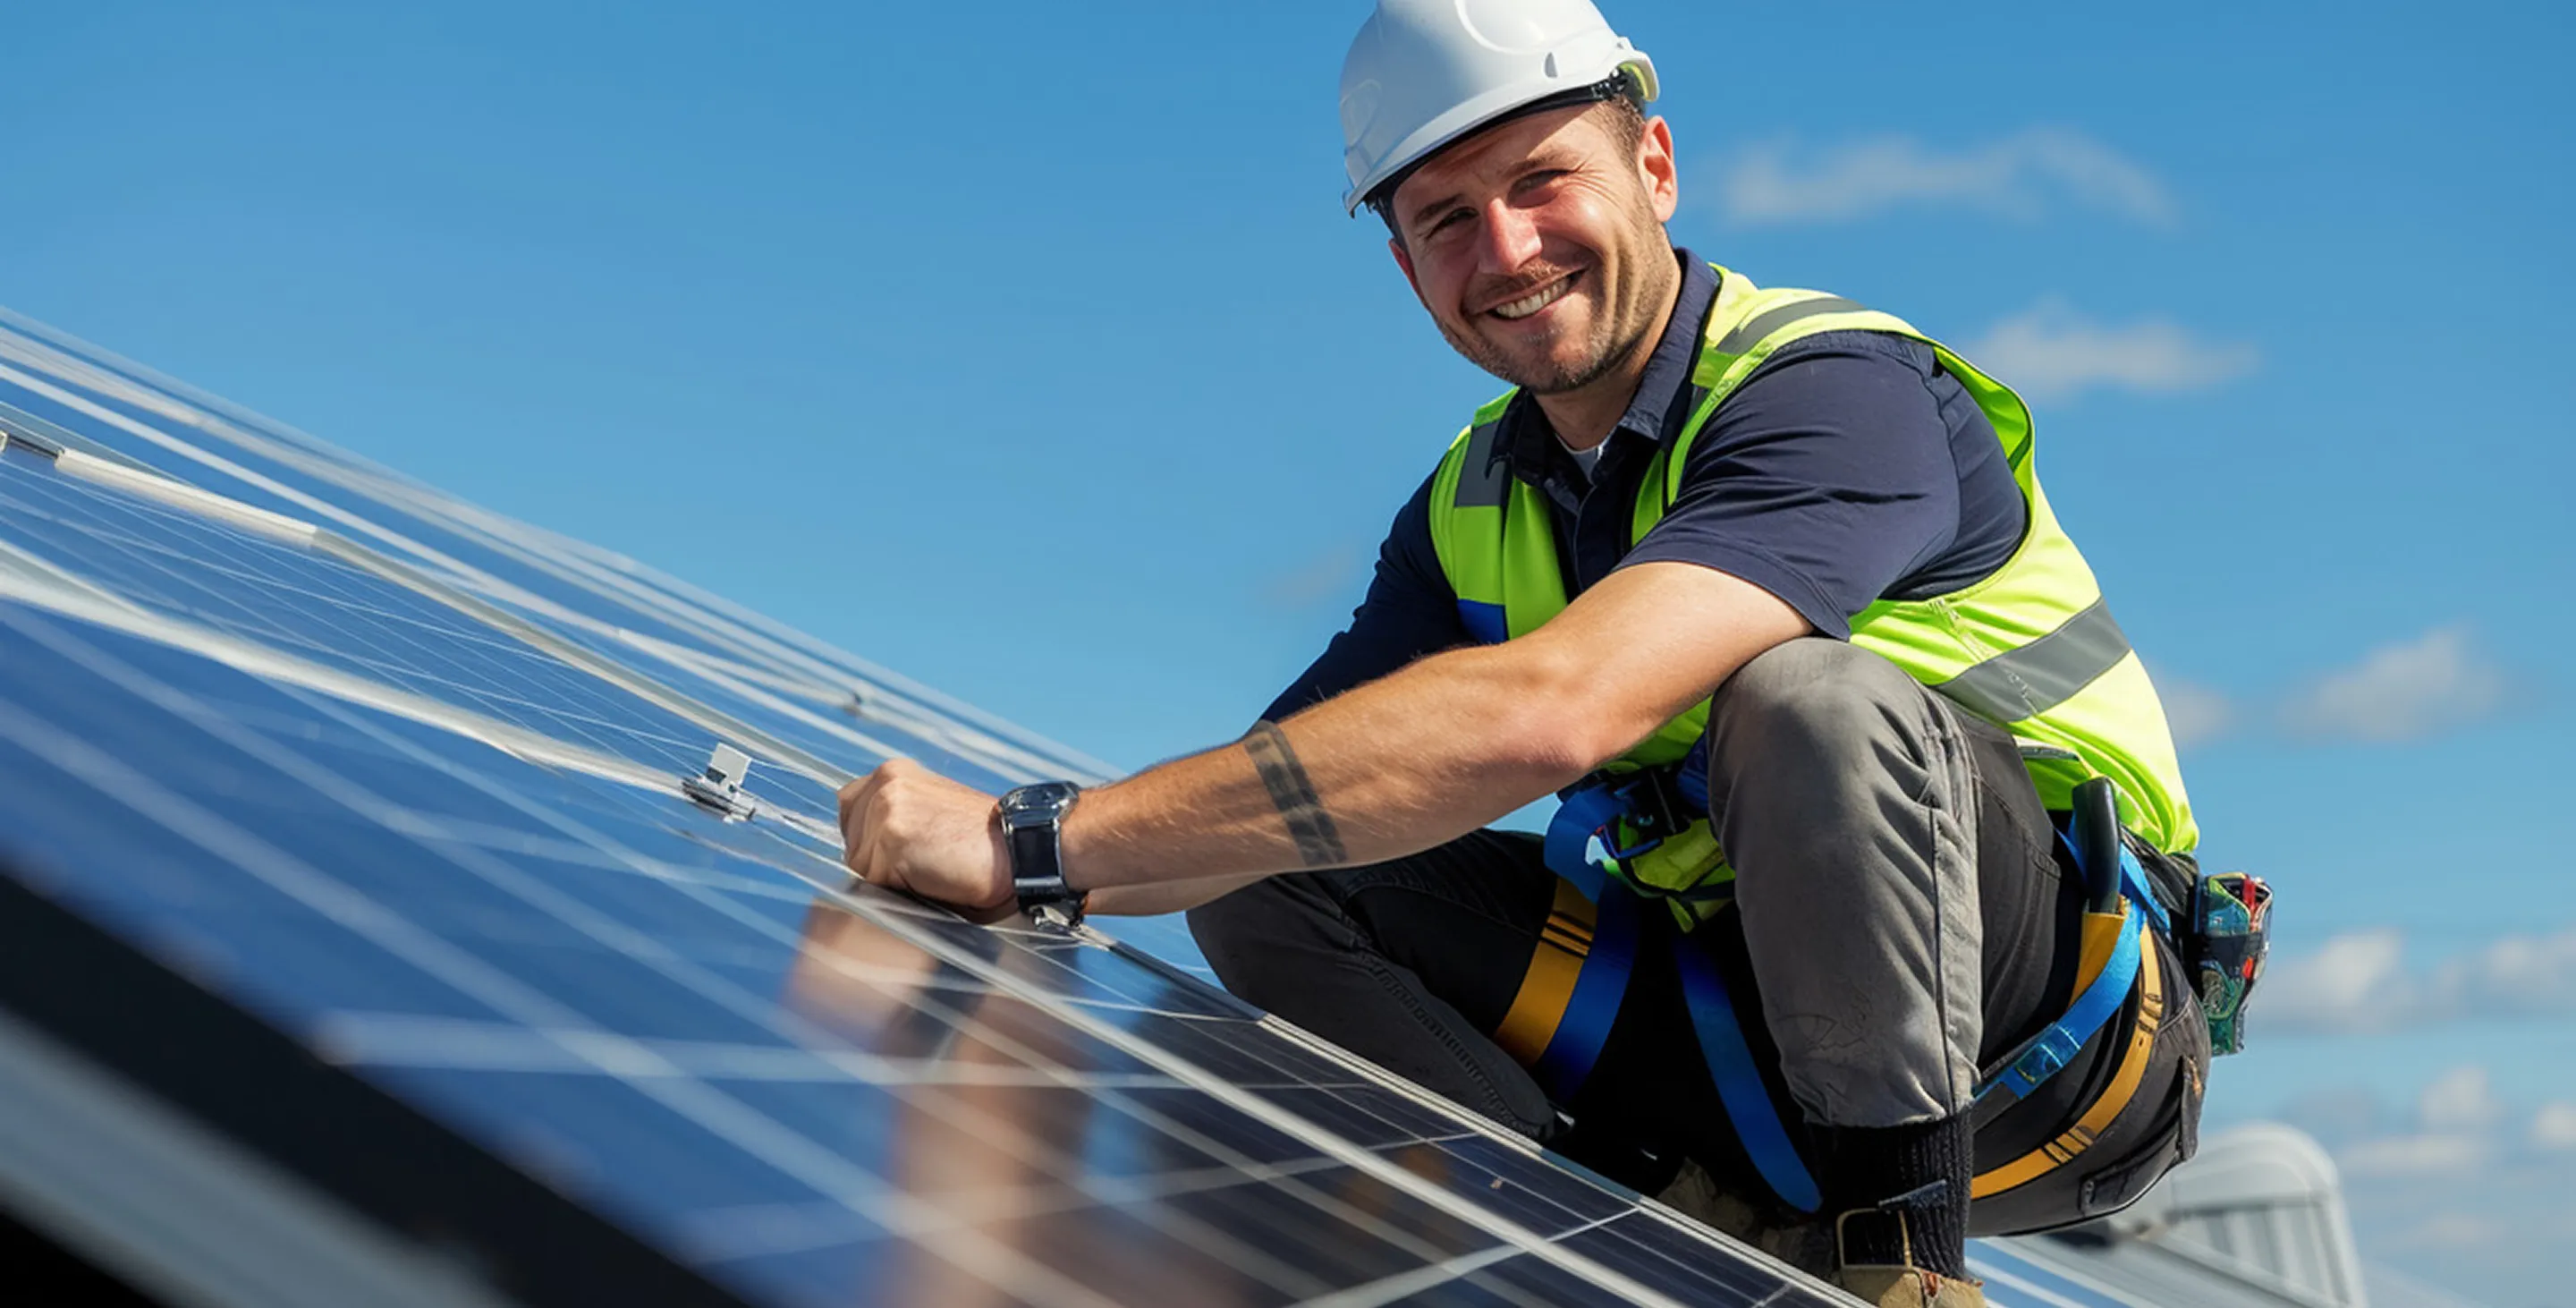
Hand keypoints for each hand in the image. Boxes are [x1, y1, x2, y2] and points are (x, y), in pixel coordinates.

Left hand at [837, 759, 1013, 918]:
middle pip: (851, 842)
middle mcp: (884, 782)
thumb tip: (860, 846)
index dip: (870, 839)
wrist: (1018, 846)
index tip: (902, 850)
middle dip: (878, 861)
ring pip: (860, 866)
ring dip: (890, 878)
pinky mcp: (891, 839)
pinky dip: (900, 890)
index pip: (850, 810)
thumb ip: (893, 813)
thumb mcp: (929, 809)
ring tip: (931, 867)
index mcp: (893, 772)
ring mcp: (885, 809)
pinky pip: (874, 883)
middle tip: (924, 860)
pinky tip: (932, 876)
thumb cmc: (980, 840)